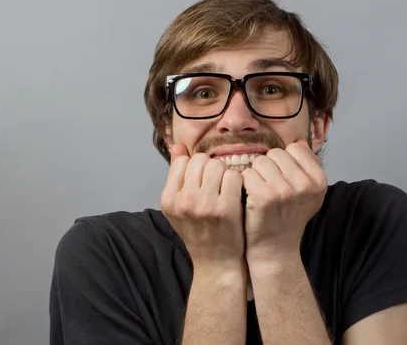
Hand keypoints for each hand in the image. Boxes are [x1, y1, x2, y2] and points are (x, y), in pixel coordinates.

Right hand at [160, 143, 245, 270]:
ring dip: (224, 173)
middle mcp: (184, 201)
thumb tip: (177, 144)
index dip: (196, 167)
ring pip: (217, 165)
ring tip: (225, 188)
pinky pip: (233, 177)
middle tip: (216, 184)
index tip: (202, 180)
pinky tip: (236, 194)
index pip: (184, 161)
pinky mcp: (226, 209)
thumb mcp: (179, 205)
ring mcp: (205, 205)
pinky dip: (237, 182)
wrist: (216, 261)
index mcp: (169, 199)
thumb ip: (177, 174)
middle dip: (211, 168)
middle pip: (201, 160)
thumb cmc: (199, 230)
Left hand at [241, 139, 327, 262]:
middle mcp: (305, 185)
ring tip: (261, 193)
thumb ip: (307, 166)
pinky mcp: (264, 196)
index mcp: (319, 181)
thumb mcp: (308, 193)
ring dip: (256, 174)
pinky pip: (248, 173)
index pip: (295, 149)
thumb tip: (299, 142)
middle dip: (269, 167)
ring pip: (260, 161)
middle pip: (276, 153)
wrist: (275, 249)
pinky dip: (245, 184)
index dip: (284, 162)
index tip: (284, 180)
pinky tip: (251, 198)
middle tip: (270, 189)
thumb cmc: (289, 217)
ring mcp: (285, 190)